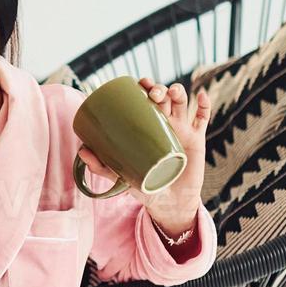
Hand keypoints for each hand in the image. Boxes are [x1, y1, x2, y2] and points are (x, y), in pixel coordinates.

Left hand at [78, 78, 210, 233]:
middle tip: (152, 93)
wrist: (168, 203)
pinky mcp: (197, 139)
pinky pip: (203, 118)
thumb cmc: (144, 185)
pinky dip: (205, 105)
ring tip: (172, 93)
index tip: (138, 83)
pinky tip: (201, 97)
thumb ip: (101, 166)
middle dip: (159, 88)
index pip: (145, 100)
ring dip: (178, 92)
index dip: (144, 87)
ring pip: (182, 102)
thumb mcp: (120, 176)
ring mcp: (181, 129)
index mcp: (147, 126)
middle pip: (164, 97)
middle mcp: (164, 123)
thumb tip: (81, 151)